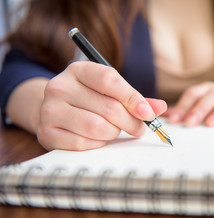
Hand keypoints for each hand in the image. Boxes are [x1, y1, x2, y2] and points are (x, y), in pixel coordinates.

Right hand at [36, 61, 166, 150]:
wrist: (55, 110)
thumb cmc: (89, 99)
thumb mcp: (110, 91)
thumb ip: (135, 98)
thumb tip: (159, 108)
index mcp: (79, 70)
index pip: (109, 80)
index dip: (133, 98)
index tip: (148, 113)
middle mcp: (60, 86)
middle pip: (109, 108)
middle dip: (131, 122)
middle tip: (138, 128)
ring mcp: (50, 109)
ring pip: (97, 127)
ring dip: (114, 133)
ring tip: (115, 130)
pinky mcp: (46, 132)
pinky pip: (83, 143)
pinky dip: (98, 144)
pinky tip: (98, 138)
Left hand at [165, 74, 213, 126]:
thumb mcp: (203, 99)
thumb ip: (186, 108)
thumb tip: (165, 116)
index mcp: (205, 89)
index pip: (192, 94)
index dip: (182, 106)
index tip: (173, 120)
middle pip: (208, 98)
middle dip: (198, 110)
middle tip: (189, 123)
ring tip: (210, 124)